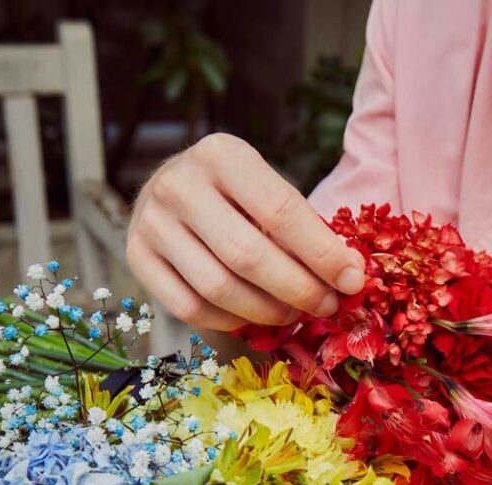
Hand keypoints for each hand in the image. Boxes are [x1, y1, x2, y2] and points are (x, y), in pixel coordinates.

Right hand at [126, 134, 365, 331]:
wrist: (172, 191)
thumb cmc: (236, 197)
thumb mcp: (267, 192)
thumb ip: (304, 228)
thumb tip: (350, 277)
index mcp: (222, 156)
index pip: (281, 212)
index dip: (322, 254)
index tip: (353, 281)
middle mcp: (179, 185)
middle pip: (248, 256)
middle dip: (298, 289)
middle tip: (328, 306)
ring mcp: (152, 223)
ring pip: (219, 288)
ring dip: (267, 312)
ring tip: (294, 314)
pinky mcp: (137, 258)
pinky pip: (191, 308)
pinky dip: (230, 321)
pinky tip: (252, 317)